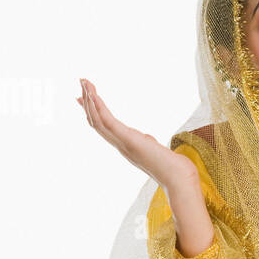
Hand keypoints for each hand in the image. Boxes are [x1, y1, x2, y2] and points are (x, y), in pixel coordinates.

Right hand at [78, 78, 197, 191]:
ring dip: (90, 100)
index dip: (91, 112)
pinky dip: (99, 108)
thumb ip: (147, 143)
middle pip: (95, 121)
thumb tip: (147, 139)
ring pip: (97, 120)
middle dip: (87, 102)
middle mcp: (118, 144)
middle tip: (81, 82)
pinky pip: (108, 122)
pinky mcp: (128, 139)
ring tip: (84, 82)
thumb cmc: (170, 166)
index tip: (82, 98)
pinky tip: (94, 95)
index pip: (101, 127)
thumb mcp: (154, 149)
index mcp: (123, 145)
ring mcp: (121, 142)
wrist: (176, 177)